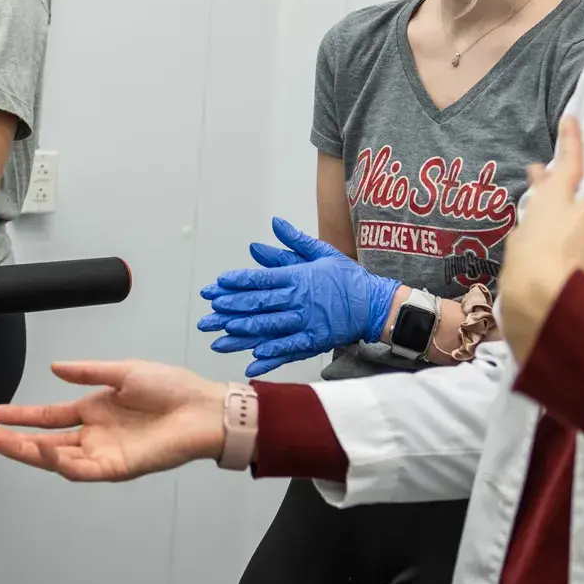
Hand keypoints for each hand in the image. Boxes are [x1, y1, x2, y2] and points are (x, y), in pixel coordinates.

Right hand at [0, 360, 228, 480]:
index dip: (21, 416)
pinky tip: (42, 450)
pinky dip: (60, 462)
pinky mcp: (118, 467)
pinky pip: (82, 469)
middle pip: (44, 440)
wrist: (203, 408)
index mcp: (95, 411)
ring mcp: (104, 453)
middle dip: (12, 439)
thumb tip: (55, 367)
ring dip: (27, 451)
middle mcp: (95, 435)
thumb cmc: (172, 388)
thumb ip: (88, 372)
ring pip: (56, 457)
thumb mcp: (123, 371)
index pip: (49, 417)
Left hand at [197, 217, 398, 376]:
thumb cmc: (347, 278)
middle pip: (259, 304)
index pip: (261, 279)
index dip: (237, 283)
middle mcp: (298, 300)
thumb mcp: (322, 252)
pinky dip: (270, 355)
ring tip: (218, 339)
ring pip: (268, 328)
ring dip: (241, 334)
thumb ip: (295, 241)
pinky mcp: (314, 341)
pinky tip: (252, 360)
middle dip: (230, 309)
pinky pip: (288, 349)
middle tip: (208, 315)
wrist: (375, 304)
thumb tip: (274, 223)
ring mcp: (305, 322)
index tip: (216, 286)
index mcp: (298, 277)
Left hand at [498, 116, 583, 357]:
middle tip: (535, 165)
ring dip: (533, 214)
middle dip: (542, 179)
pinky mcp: (516, 279)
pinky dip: (528, 249)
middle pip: (540, 194)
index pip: (567, 165)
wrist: (536, 305)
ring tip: (531, 209)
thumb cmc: (572, 253)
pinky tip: (525, 256)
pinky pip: (523, 255)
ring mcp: (521, 250)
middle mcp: (533, 220)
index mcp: (555, 200)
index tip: (568, 119)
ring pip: (528, 224)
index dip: (571, 142)